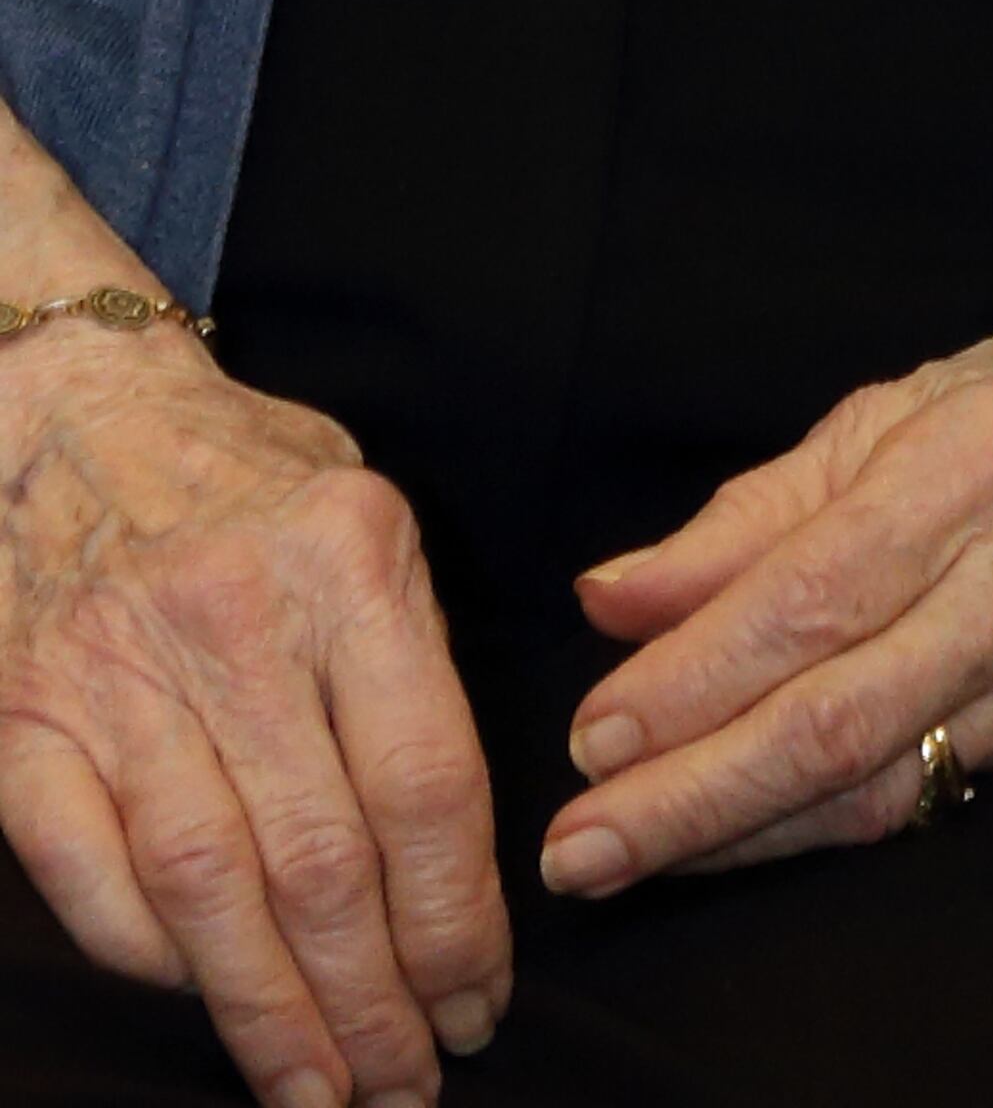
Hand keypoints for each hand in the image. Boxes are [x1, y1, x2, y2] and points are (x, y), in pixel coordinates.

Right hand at [0, 311, 506, 1107]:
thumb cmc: (248, 488)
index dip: (457, 916)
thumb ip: (411, 661)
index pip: (425, 779)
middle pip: (321, 858)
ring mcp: (115, 674)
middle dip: (376, 996)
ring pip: (209, 890)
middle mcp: (232, 614)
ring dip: (273, 1013)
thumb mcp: (364, 521)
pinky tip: (212, 1003)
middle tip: (412, 1080)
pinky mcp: (23, 729)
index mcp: (347, 557)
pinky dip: (156, 963)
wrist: (73, 418)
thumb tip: (470, 851)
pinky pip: (96, 884)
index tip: (480, 1000)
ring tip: (325, 1089)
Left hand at [536, 243, 992, 896]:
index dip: (692, 674)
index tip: (590, 728)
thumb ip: (756, 510)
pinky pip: (930, 800)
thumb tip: (612, 595)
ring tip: (624, 859)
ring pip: (880, 786)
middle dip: (691, 794)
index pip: (813, 595)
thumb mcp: (910, 405)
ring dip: (737, 835)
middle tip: (576, 846)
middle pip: (838, 717)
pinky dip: (821, 827)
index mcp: (984, 458)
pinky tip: (740, 838)